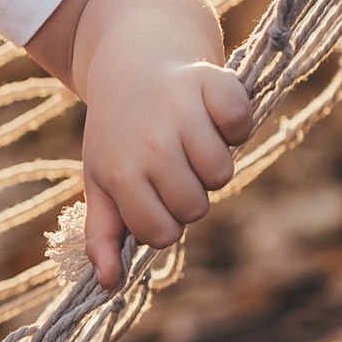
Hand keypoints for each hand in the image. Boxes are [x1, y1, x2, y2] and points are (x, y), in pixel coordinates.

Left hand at [34, 0, 253, 290]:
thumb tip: (109, 283)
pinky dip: (236, 123)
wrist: (132, 58)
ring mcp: (182, 113)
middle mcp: (150, 143)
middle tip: (173, 162)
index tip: (153, 194)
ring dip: (212, 162)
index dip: (163, 220)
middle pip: (195, 208)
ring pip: (221, 174)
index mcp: (119, 171)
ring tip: (190, 138)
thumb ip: (103, 232)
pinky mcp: (213, 83)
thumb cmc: (118, 130)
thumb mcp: (100, 178)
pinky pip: (241, 125)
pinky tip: (213, 114)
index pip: (162, 234)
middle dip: (188, 193)